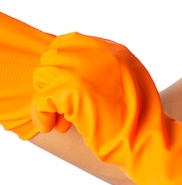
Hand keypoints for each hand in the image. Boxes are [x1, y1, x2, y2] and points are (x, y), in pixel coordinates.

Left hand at [30, 32, 181, 184]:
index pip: (66, 42)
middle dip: (51, 84)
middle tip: (63, 108)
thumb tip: (60, 65)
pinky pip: (40, 100)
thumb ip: (98, 66)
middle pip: (50, 59)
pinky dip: (40, 115)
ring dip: (47, 101)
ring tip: (62, 121)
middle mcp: (96, 53)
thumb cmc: (136, 118)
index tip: (60, 86)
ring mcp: (82, 69)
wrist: (146, 142)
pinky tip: (52, 126)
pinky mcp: (71, 90)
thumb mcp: (125, 78)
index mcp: (109, 48)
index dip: (57, 65)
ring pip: (42, 77)